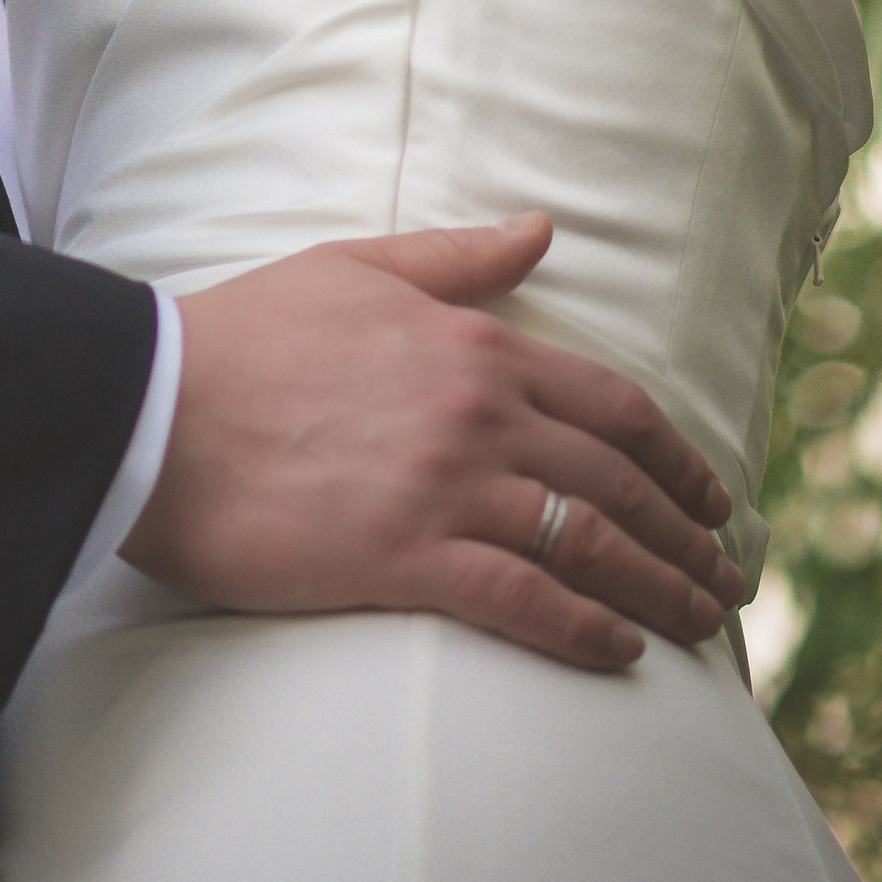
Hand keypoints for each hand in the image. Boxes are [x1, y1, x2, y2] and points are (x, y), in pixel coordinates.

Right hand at [124, 217, 742, 674]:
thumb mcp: (359, 266)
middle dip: (687, 537)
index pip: (613, 408)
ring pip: (586, 543)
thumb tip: (542, 229)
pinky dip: (581, 628)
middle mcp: (477, 415)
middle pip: (617, 483)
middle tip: (727, 579)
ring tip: (696, 624)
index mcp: (474, 345)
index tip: (714, 500)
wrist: (154, 402)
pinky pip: (519, 599)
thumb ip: (459, 256)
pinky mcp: (401, 557)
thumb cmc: (247, 332)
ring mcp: (444, 487)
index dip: (677, 460)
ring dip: (657, 589)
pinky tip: (619, 652)